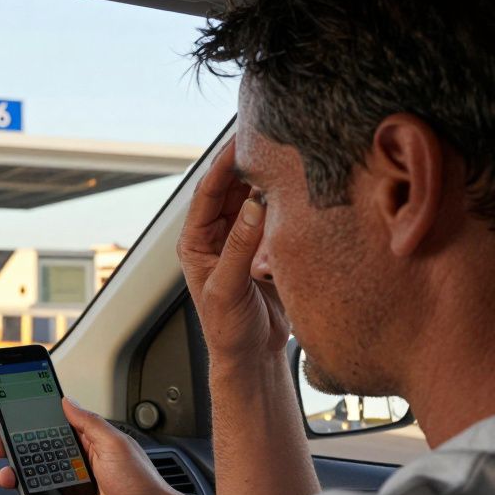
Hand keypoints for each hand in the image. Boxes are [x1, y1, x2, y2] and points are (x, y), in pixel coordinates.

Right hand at [0, 398, 176, 494]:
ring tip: (9, 477)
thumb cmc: (141, 481)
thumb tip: (67, 401)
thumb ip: (88, 422)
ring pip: (35, 481)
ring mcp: (71, 488)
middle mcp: (76, 464)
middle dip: (15, 451)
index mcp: (86, 444)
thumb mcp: (114, 442)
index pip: (52, 429)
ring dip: (18, 479)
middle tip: (0, 447)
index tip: (12, 419)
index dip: (31, 425)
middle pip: (37, 455)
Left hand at [177, 137, 289, 359]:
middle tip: (269, 139)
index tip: (240, 141)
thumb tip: (255, 207)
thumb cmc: (227, 329)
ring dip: (268, 183)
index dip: (222, 166)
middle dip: (248, 166)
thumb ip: (240, 247)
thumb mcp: (227, 287)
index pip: (207, 194)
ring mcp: (242, 241)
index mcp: (195, 243)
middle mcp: (217, 237)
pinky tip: (298, 189)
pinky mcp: (266, 249)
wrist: (252, 355)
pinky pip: (275, 218)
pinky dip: (284, 205)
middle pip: (232, 191)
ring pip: (254, 201)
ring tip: (286, 158)